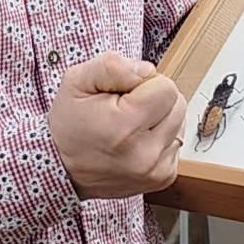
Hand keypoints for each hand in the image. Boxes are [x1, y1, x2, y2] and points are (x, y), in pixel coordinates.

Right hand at [48, 52, 187, 199]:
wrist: (63, 169)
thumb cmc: (70, 124)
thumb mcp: (76, 82)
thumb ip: (112, 66)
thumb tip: (148, 71)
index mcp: (123, 127)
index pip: (166, 88)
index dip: (145, 83)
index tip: (123, 95)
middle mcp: (144, 154)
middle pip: (177, 103)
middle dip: (155, 99)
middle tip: (125, 109)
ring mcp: (156, 170)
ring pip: (179, 121)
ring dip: (159, 118)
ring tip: (130, 126)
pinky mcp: (163, 178)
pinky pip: (176, 141)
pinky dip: (160, 136)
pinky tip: (137, 140)